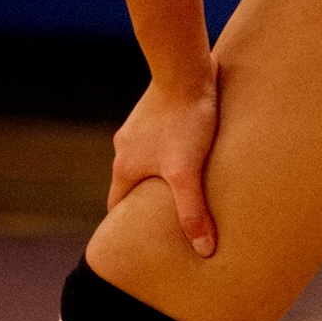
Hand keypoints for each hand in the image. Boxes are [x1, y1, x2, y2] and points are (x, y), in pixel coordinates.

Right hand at [109, 74, 219, 256]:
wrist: (185, 69)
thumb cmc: (186, 121)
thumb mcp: (188, 173)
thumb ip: (193, 212)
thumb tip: (204, 251)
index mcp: (124, 167)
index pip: (117, 207)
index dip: (126, 225)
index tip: (138, 240)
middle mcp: (124, 148)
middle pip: (131, 184)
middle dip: (146, 201)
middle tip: (166, 218)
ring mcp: (138, 127)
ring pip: (146, 160)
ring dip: (159, 174)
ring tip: (184, 187)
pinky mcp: (155, 111)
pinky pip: (159, 140)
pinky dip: (169, 151)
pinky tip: (190, 152)